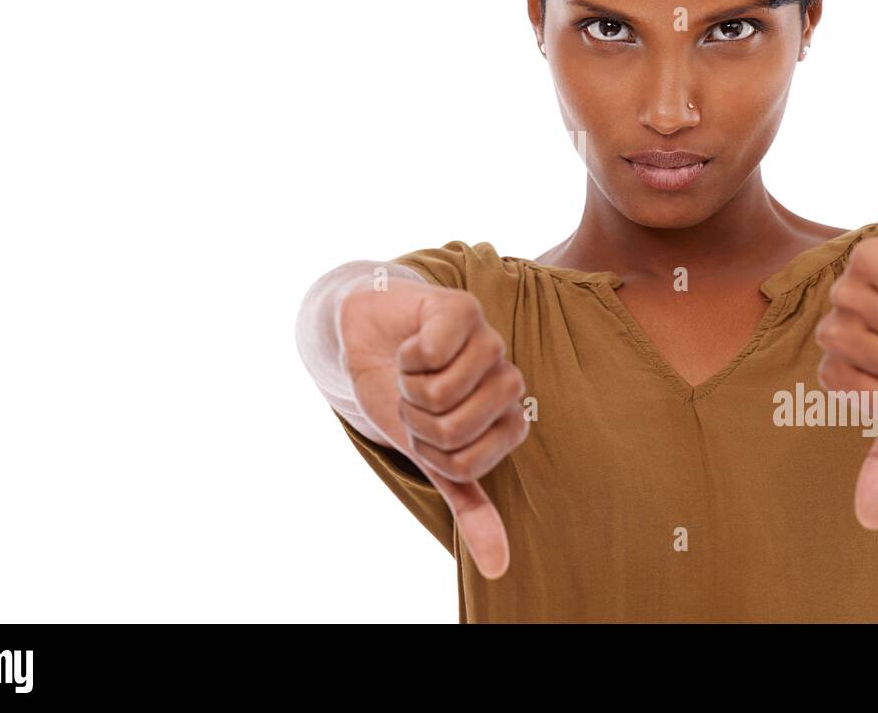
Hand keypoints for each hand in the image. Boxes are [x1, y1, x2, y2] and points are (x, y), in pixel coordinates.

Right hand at [337, 278, 528, 577]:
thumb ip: (468, 504)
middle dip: (415, 420)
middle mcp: (507, 379)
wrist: (369, 338)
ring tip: (410, 370)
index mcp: (507, 420)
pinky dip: (408, 355)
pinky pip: (435, 351)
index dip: (428, 453)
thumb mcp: (431, 456)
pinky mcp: (463, 309)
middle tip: (413, 397)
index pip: (467, 464)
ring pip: (443, 392)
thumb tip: (499, 568)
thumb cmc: (405, 395)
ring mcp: (489, 342)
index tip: (421, 432)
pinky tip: (412, 343)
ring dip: (409, 386)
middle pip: (455, 430)